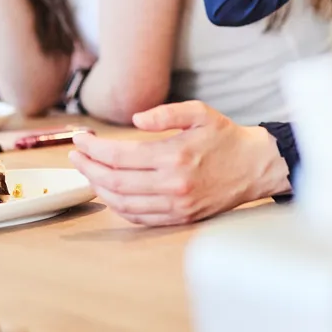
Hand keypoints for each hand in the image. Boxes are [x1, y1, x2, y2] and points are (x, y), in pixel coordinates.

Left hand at [69, 101, 289, 225]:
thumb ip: (166, 113)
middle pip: (115, 181)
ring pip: (123, 204)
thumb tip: (135, 120)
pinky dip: (118, 206)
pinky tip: (110, 192)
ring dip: (99, 188)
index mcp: (175, 157)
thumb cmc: (225, 137)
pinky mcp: (180, 218)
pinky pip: (139, 218)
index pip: (120, 156)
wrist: (255, 167)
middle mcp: (173, 185)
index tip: (80, 140)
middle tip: (75, 156)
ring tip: (88, 172)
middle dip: (88, 168)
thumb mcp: (200, 113)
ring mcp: (176, 206)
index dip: (93, 149)